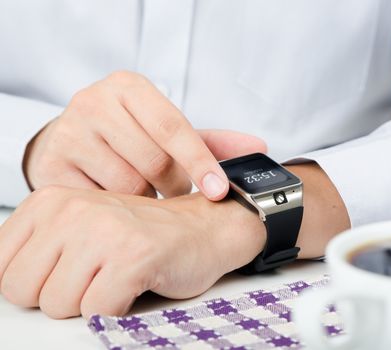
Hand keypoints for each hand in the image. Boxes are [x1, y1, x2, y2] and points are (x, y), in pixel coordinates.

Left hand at [0, 185, 265, 318]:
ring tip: (116, 278)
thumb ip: (38, 252)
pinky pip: (98, 312)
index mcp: (50, 201)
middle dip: (58, 297)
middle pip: (22, 290)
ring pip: (57, 305)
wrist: (204, 228)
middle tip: (95, 278)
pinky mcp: (133, 256)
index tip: (65, 275)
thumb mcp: (79, 230)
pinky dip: (117, 311)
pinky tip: (135, 286)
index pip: (0, 267)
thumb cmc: (142, 236)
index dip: (34, 284)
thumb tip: (6, 286)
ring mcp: (103, 231)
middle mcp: (71, 210)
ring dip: (90, 305)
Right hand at [24, 71, 266, 199]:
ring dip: (146, 201)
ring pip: (127, 186)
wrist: (71, 140)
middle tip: (175, 195)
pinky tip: (120, 205)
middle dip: (173, 186)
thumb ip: (211, 141)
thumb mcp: (167, 130)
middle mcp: (94, 103)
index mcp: (129, 87)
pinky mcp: (51, 167)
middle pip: (152, 161)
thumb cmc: (130, 136)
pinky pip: (99, 204)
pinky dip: (118, 211)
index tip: (219, 191)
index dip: (200, 161)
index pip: (172, 126)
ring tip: (146, 196)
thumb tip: (259, 148)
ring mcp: (69, 134)